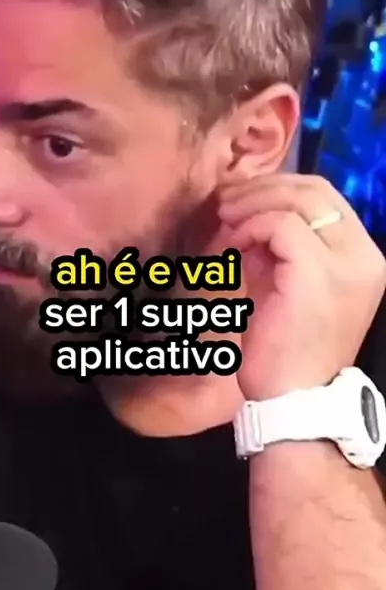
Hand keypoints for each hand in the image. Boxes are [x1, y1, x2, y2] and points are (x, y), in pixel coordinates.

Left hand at [218, 173, 385, 399]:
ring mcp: (346, 264)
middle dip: (265, 188)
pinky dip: (251, 226)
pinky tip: (232, 243)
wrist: (292, 401)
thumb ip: (277, 248)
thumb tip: (249, 214)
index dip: (279, 188)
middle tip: (226, 202)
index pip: (325, 198)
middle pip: (316, 189)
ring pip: (301, 200)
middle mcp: (364, 256)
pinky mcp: (318, 273)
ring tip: (225, 218)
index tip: (241, 200)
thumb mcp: (283, 285)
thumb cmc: (285, 349)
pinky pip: (281, 225)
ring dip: (254, 203)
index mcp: (362, 258)